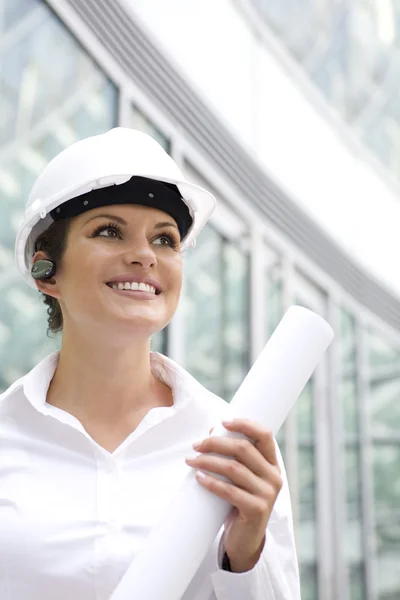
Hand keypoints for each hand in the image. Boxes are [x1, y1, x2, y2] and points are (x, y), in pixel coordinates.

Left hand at [185, 419, 282, 572]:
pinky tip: (198, 477)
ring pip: (233, 469)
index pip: (265, 435)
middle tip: (196, 445)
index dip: (245, 424)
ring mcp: (268, 494)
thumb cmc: (239, 501)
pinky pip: (230, 491)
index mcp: (272, 464)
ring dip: (208, 461)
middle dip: (215, 443)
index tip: (222, 421)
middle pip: (243, 449)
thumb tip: (212, 429)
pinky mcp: (257, 510)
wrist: (245, 540)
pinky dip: (211, 482)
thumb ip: (232, 455)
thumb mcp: (240, 476)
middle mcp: (274, 476)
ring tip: (190, 460)